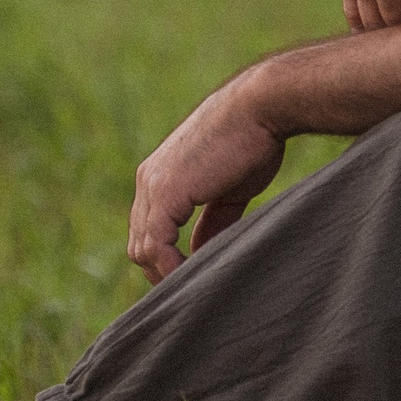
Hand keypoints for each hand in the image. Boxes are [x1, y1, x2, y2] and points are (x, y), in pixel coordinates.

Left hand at [127, 76, 286, 281]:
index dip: (167, 261)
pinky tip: (197, 276)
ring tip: (198, 290)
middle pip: (139, 245)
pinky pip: (156, 244)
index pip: (148, 233)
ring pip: (142, 249)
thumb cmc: (253, 141)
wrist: (261, 109)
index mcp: (159, 177)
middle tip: (194, 291)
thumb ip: (214, 220)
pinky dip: (171, 267)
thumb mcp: (229, 190)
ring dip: (167, 275)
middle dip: (163, 272)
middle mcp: (148, 180)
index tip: (194, 279)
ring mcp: (153, 186)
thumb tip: (206, 251)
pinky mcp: (165, 192)